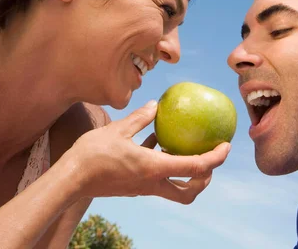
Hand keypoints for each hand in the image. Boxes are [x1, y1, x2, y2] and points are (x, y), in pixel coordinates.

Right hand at [61, 100, 230, 204]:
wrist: (71, 179)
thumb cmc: (93, 154)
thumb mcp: (118, 129)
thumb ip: (140, 117)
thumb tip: (156, 104)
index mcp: (154, 168)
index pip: (196, 167)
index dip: (215, 158)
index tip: (226, 146)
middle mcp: (152, 183)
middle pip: (189, 192)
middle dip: (204, 179)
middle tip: (207, 158)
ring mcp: (142, 189)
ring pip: (173, 189)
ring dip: (185, 174)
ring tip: (183, 148)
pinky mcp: (133, 187)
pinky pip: (156, 179)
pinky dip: (163, 165)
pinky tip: (155, 142)